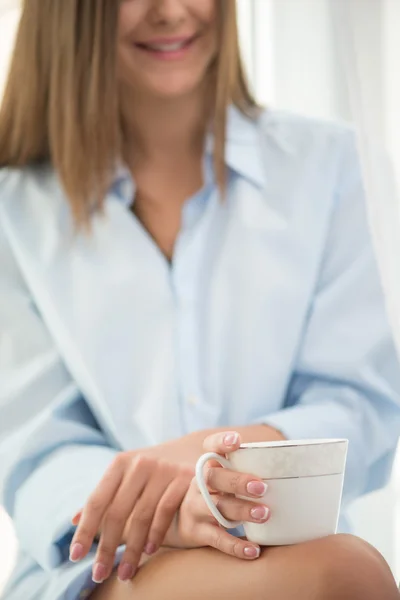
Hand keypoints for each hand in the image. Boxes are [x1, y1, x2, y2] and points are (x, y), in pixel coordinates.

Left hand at [69, 449, 192, 583]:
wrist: (193, 448)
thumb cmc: (153, 468)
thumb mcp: (127, 473)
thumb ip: (104, 495)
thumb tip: (73, 520)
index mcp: (120, 463)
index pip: (97, 500)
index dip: (85, 529)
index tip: (75, 556)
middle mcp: (139, 464)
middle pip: (117, 512)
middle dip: (106, 547)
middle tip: (99, 574)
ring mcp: (163, 470)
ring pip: (141, 516)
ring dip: (131, 548)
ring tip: (125, 573)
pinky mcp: (184, 478)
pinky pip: (165, 510)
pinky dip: (156, 533)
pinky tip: (149, 551)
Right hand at [166, 431, 269, 559]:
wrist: (177, 522)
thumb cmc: (214, 495)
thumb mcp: (221, 480)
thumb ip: (245, 471)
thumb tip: (295, 467)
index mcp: (208, 466)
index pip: (210, 447)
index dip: (221, 442)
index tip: (237, 440)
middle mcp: (199, 484)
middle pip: (214, 478)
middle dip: (238, 481)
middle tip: (262, 487)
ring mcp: (195, 508)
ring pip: (216, 507)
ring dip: (241, 510)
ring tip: (264, 514)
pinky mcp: (196, 532)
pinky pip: (217, 539)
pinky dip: (236, 546)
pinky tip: (253, 550)